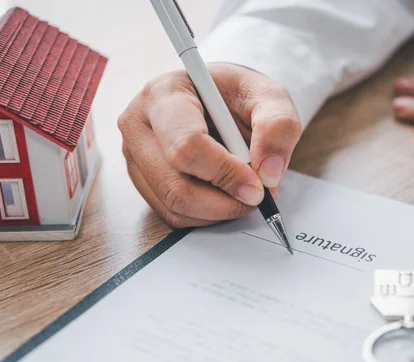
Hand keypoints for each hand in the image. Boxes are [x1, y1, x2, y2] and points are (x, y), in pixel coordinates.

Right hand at [118, 64, 301, 227]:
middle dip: (224, 201)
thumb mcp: (269, 96)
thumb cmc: (237, 95)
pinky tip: (223, 192)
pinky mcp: (143, 181)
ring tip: (242, 189)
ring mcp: (135, 156)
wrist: (217, 102)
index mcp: (164, 94)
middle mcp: (139, 125)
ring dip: (218, 210)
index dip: (225, 173)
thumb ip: (277, 126)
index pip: (186, 146)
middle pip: (176, 187)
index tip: (257, 185)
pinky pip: (173, 215)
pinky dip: (207, 215)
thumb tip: (268, 174)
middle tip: (256, 196)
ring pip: (175, 206)